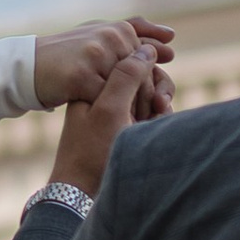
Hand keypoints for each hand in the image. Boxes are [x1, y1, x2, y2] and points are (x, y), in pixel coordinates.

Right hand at [34, 18, 175, 111]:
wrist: (28, 67)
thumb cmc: (69, 54)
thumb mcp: (100, 34)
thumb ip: (136, 30)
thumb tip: (172, 37)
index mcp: (120, 29)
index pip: (151, 60)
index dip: (155, 84)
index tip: (156, 103)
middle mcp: (111, 37)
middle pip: (143, 76)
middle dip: (146, 100)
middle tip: (145, 120)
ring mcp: (97, 56)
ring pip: (128, 90)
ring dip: (131, 111)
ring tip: (128, 125)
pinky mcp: (82, 77)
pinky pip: (106, 102)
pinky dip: (109, 116)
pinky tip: (107, 125)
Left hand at [49, 38, 175, 197]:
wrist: (79, 192)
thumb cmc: (91, 151)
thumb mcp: (109, 109)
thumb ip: (126, 76)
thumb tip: (146, 47)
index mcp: (96, 81)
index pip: (133, 60)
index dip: (150, 78)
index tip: (153, 102)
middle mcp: (106, 92)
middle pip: (145, 76)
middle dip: (158, 93)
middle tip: (157, 113)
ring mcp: (116, 109)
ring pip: (150, 95)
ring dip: (160, 108)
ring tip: (153, 125)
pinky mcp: (124, 126)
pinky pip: (148, 114)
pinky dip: (156, 121)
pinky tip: (152, 132)